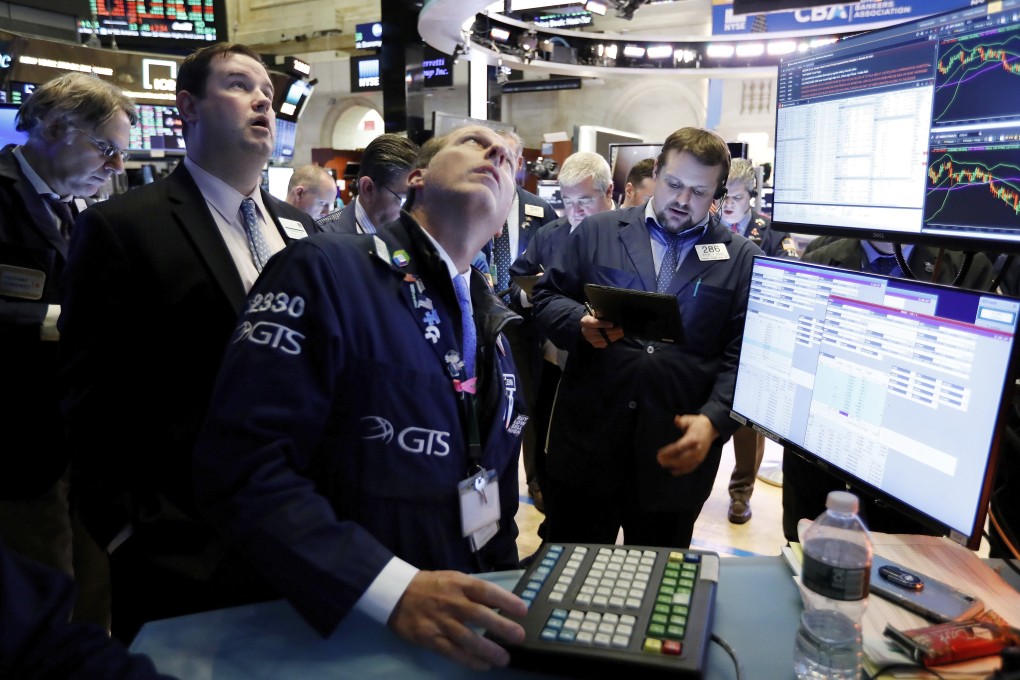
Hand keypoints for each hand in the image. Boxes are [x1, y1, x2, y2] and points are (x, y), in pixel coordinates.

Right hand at [389, 570, 526, 670]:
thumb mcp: (453, 579)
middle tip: (519, 637)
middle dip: (502, 627)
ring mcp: (440, 621)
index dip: (505, 600)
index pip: (485, 591)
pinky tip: (483, 665)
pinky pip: (452, 651)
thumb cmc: (431, 586)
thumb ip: (473, 592)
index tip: (523, 610)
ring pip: (467, 638)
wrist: (395, 593)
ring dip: (488, 650)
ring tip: (504, 659)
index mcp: (458, 584)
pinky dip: (469, 660)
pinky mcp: (429, 638)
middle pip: (479, 615)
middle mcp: (451, 602)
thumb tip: (499, 605)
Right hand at [580, 314, 623, 347]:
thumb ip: (601, 313)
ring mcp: (590, 339)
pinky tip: (618, 336)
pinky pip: (605, 343)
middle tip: (621, 328)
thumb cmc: (595, 317)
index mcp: (585, 322)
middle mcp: (586, 331)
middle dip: (612, 331)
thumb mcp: (597, 312)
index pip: (593, 323)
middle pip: (600, 333)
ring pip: (603, 339)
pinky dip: (612, 340)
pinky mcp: (595, 344)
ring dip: (614, 336)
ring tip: (622, 332)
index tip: (612, 324)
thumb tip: (610, 314)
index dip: (603, 324)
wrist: (590, 326)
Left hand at [656, 414, 718, 475]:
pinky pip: (691, 467)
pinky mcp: (700, 460)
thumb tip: (676, 419)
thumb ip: (682, 421)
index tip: (659, 453)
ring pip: (686, 464)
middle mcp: (697, 449)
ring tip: (663, 464)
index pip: (680, 447)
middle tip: (659, 460)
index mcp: (694, 439)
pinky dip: (682, 471)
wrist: (711, 428)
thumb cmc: (696, 423)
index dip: (669, 451)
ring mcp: (700, 456)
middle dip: (670, 460)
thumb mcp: (689, 419)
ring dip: (674, 465)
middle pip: (682, 458)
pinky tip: (673, 472)